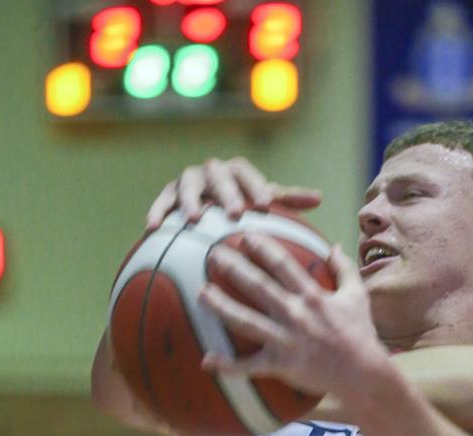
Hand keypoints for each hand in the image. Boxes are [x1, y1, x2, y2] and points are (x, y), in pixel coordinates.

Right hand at [146, 157, 321, 227]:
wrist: (210, 209)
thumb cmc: (244, 208)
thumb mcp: (264, 203)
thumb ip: (288, 200)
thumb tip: (319, 198)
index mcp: (237, 172)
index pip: (247, 173)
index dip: (256, 186)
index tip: (264, 207)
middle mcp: (213, 172)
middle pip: (219, 176)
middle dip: (227, 193)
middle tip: (235, 214)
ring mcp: (189, 180)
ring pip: (188, 183)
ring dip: (192, 199)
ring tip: (196, 219)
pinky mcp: (169, 193)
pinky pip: (162, 200)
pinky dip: (158, 210)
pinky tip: (152, 227)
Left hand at [199, 234, 386, 397]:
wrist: (363, 374)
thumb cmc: (360, 334)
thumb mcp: (358, 296)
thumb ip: (344, 269)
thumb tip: (334, 246)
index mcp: (312, 295)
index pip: (282, 265)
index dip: (262, 248)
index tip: (245, 235)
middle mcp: (295, 314)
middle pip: (258, 286)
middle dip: (234, 267)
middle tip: (213, 253)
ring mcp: (285, 340)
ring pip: (245, 321)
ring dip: (221, 306)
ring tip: (201, 292)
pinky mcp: (280, 365)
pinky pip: (248, 366)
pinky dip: (227, 366)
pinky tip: (206, 360)